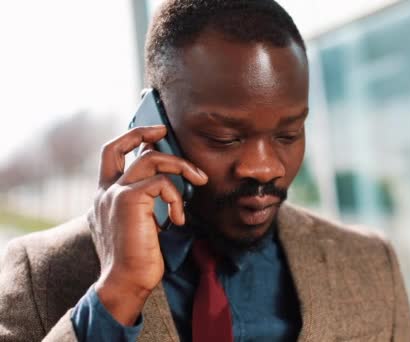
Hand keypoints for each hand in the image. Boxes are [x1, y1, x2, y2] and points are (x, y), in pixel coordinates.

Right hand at [90, 125, 206, 324]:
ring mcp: (114, 193)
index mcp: (105, 195)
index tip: (156, 132)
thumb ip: (144, 203)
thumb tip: (167, 187)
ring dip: (181, 166)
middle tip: (167, 132)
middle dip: (145, 132)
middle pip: (120, 145)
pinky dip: (177, 198)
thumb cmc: (137, 257)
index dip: (131, 137)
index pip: (111, 153)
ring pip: (150, 159)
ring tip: (199, 181)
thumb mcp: (140, 223)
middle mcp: (105, 190)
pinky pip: (162, 183)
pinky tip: (179, 219)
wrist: (125, 281)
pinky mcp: (128, 199)